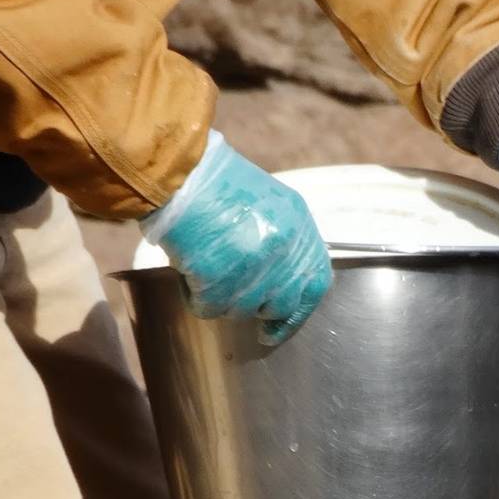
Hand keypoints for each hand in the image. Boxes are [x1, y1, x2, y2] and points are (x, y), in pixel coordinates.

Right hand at [140, 131, 332, 345]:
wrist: (182, 175)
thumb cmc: (222, 185)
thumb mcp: (275, 206)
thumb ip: (288, 243)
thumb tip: (287, 278)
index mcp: (301, 233)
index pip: (316, 286)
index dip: (299, 310)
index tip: (280, 323)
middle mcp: (284, 255)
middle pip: (279, 305)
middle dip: (258, 306)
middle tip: (236, 293)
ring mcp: (253, 271)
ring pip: (243, 310)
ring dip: (224, 298)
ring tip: (208, 268)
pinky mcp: (218, 282)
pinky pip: (210, 308)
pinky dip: (196, 297)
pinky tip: (190, 275)